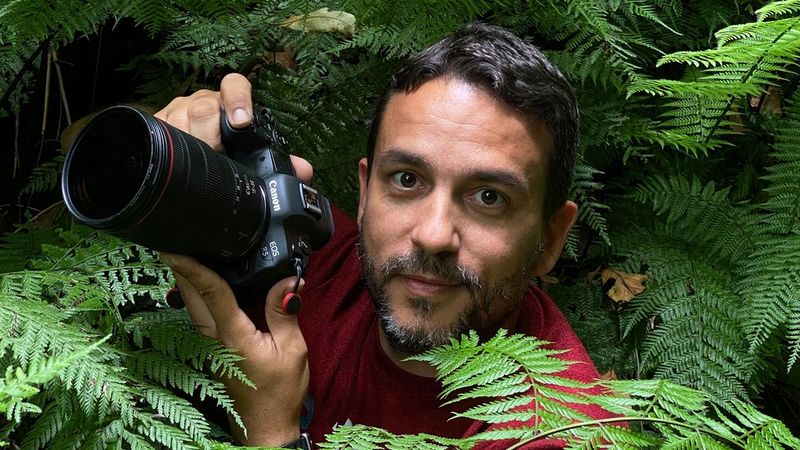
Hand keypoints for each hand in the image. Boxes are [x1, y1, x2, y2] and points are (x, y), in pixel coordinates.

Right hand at [154, 73, 312, 181]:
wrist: (186, 160)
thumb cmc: (225, 153)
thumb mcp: (251, 155)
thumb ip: (278, 161)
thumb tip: (303, 169)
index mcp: (230, 105)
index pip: (234, 85)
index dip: (238, 98)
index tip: (242, 121)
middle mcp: (202, 102)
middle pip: (204, 107)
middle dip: (210, 135)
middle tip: (217, 154)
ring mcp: (177, 111)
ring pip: (180, 119)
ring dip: (191, 143)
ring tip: (200, 162)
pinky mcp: (157, 124)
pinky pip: (160, 130)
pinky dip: (169, 148)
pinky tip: (177, 161)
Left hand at [161, 253, 307, 445]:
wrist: (265, 428)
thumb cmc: (279, 393)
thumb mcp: (292, 349)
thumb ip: (283, 312)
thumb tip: (288, 280)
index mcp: (232, 336)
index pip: (210, 292)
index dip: (193, 267)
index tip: (175, 248)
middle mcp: (214, 341)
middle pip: (191, 297)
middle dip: (182, 269)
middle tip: (177, 244)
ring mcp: (210, 349)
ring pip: (192, 308)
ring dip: (188, 283)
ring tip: (188, 258)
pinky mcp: (214, 354)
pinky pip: (202, 319)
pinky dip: (199, 299)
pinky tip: (206, 290)